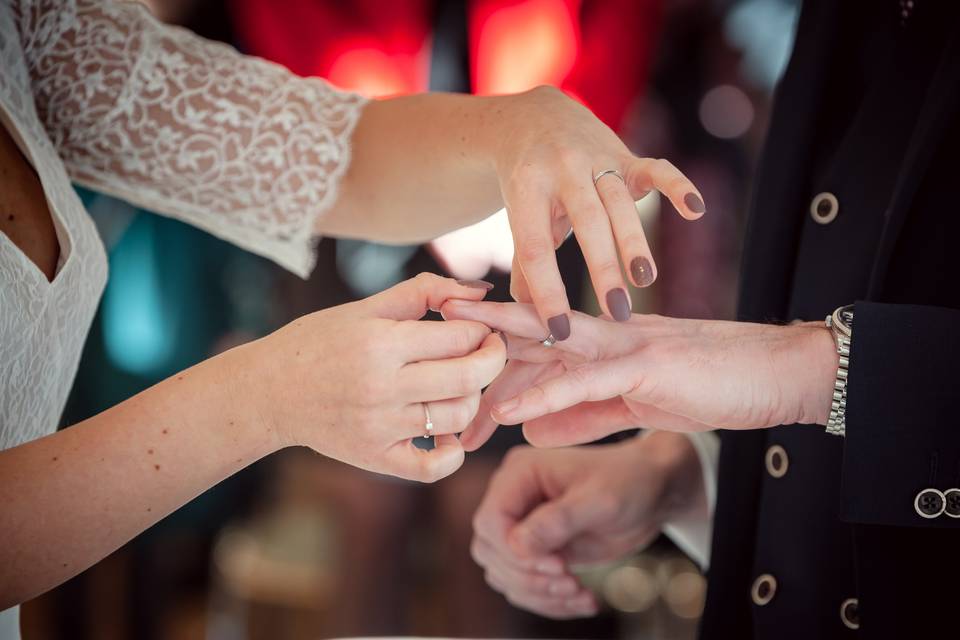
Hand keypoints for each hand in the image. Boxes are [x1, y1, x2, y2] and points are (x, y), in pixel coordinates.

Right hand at [242, 273, 506, 481]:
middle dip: (493, 360)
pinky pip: (433, 467)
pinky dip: (453, 453)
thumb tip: (479, 290)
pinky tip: (447, 433)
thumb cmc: (320, 342)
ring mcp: (380, 428)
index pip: (460, 337)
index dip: (482, 329)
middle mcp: (382, 387)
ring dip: (473, 399)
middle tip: (491, 351)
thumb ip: (424, 292)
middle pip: (467, 378)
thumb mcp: (366, 308)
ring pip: (457, 417)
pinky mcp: (376, 458)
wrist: (269, 392)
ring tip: (462, 386)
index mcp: (380, 344)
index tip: (480, 326)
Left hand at [441, 300, 837, 447]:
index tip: (441, 362)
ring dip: (495, 349)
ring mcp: (623, 346)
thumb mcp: (631, 406)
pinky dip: (547, 394)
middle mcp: (603, 336)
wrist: (772, 375)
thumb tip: (531, 427)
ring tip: (448, 349)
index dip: (485, 352)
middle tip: (423, 328)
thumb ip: (581, 414)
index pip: (530, 346)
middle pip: (525, 334)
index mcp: (598, 343)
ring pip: (547, 344)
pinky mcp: (647, 367)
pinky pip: (587, 382)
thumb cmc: (707, 386)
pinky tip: (511, 410)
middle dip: (475, 333)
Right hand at [471, 433, 706, 618]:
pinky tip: (584, 600)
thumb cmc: (628, 482)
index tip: (556, 564)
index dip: (514, 550)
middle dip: (528, 576)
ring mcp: (523, 525)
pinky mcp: (537, 550)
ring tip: (579, 593)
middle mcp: (514, 498)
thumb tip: (518, 545)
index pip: (490, 520)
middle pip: (490, 550)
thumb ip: (558, 520)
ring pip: (503, 574)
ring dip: (539, 593)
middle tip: (570, 582)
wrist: (651, 492)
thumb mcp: (599, 499)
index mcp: (520, 473)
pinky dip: (551, 601)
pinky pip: (525, 586)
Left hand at [489, 86, 704, 337]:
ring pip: (618, 202)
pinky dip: (676, 186)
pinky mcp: (625, 154)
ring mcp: (596, 158)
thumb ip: (525, 266)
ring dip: (634, 242)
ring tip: (645, 281)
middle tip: (616, 311)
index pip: (536, 248)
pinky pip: (655, 168)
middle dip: (601, 268)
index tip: (559, 331)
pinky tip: (695, 210)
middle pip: (585, 223)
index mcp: (526, 190)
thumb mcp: (520, 218)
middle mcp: (562, 170)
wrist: (535, 118)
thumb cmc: (529, 184)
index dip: (547, 292)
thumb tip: (525, 320)